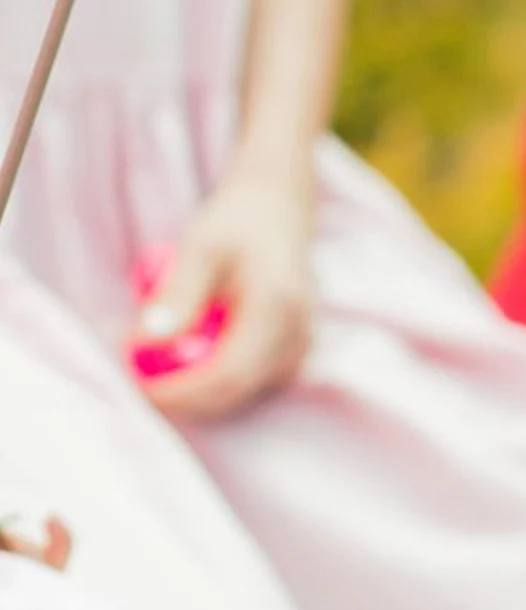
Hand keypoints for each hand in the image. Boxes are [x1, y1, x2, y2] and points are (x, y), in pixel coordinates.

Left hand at [133, 168, 314, 421]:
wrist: (280, 210)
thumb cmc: (237, 223)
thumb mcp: (199, 248)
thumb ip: (178, 296)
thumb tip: (145, 343)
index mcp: (276, 311)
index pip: (228, 373)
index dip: (184, 391)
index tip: (142, 389)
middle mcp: (297, 338)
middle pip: (237, 392)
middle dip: (187, 399)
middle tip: (141, 388)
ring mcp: (301, 349)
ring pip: (246, 392)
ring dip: (201, 394)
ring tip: (158, 376)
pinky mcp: (295, 354)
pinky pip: (254, 382)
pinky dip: (218, 382)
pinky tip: (190, 367)